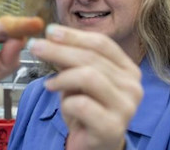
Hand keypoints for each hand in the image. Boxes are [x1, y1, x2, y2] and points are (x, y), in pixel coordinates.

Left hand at [27, 24, 142, 149]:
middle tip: (36, 47)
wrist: (94, 147)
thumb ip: (72, 61)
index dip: (74, 35)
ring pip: (89, 76)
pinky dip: (66, 103)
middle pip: (92, 58)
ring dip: (62, 78)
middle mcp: (133, 87)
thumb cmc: (87, 113)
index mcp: (128, 70)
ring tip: (49, 84)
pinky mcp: (112, 127)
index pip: (102, 44)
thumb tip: (52, 37)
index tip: (50, 31)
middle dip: (59, 50)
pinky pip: (82, 104)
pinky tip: (63, 105)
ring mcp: (126, 108)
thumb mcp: (79, 82)